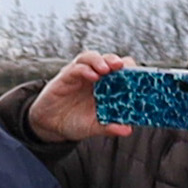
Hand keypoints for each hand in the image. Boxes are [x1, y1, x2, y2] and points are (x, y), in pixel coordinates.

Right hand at [17, 52, 131, 143]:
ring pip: (92, 57)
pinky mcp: (65, 76)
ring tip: (107, 68)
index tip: (137, 76)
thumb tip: (128, 130)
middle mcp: (94, 77)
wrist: (50, 126)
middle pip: (108, 60)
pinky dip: (85, 69)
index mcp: (106, 87)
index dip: (129, 70)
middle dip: (117, 61)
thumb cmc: (74, 122)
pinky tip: (92, 76)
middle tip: (122, 66)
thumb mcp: (94, 127)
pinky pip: (76, 67)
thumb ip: (109, 127)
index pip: (121, 71)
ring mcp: (80, 75)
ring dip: (101, 60)